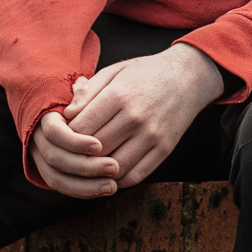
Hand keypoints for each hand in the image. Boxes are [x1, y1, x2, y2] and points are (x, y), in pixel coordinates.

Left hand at [29, 43, 223, 196]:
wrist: (188, 78)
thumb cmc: (144, 73)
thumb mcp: (113, 72)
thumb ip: (88, 92)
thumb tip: (66, 115)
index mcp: (119, 95)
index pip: (81, 127)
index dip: (66, 135)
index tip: (63, 135)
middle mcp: (135, 118)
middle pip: (94, 149)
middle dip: (78, 155)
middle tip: (70, 154)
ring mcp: (152, 136)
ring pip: (113, 167)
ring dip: (97, 171)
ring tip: (87, 166)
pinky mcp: (164, 150)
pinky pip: (136, 175)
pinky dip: (118, 179)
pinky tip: (108, 173)